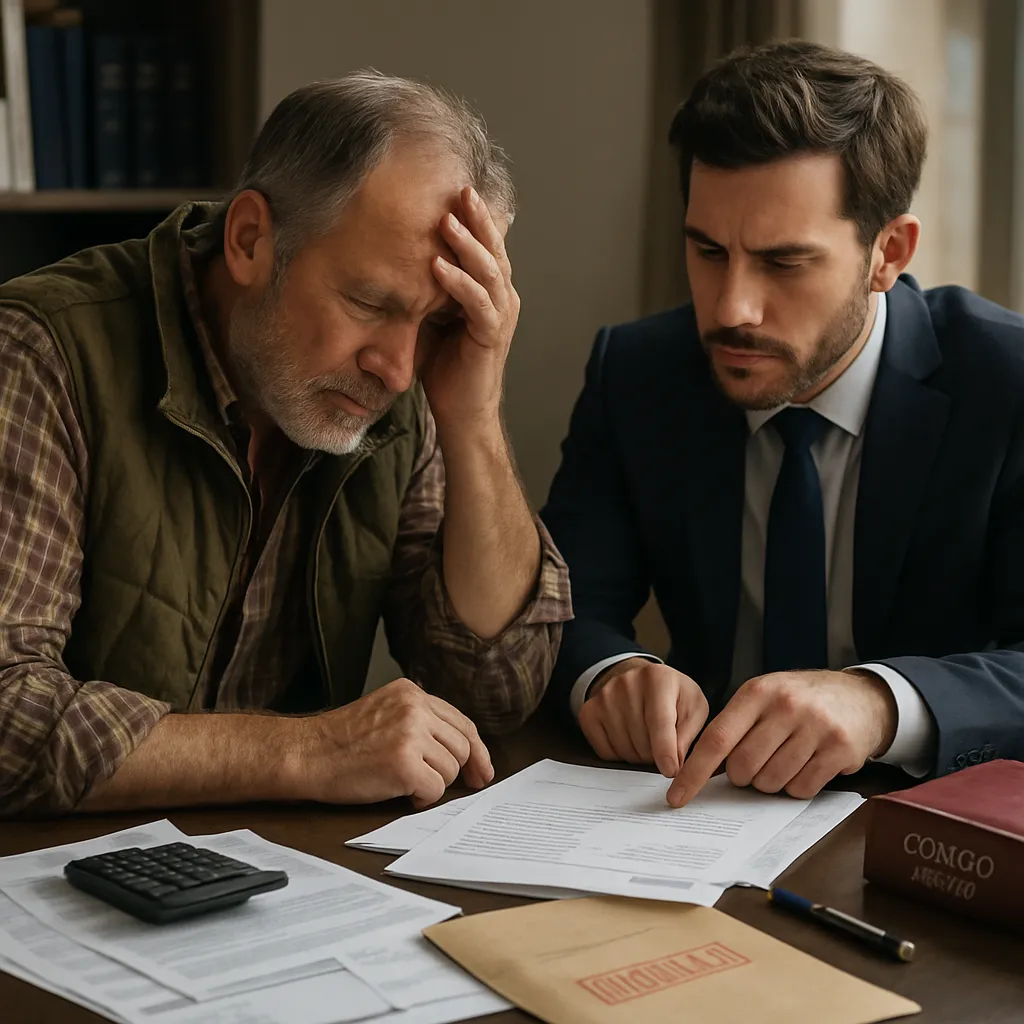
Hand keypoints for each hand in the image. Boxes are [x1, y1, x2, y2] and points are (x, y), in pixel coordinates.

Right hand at [294, 678, 493, 808]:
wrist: (307, 753)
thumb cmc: (341, 741)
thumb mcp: (385, 713)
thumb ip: (420, 721)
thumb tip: (464, 751)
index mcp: (411, 693)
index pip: (461, 722)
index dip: (477, 750)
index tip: (482, 770)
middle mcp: (415, 708)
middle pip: (462, 747)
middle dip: (453, 771)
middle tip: (435, 784)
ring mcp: (410, 735)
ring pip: (450, 769)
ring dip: (432, 784)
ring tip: (403, 782)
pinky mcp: (404, 764)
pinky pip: (434, 789)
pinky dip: (421, 798)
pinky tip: (401, 793)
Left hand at [421, 186, 518, 431]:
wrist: (462, 411)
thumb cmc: (445, 367)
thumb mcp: (428, 317)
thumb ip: (421, 290)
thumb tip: (386, 260)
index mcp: (489, 291)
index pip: (484, 246)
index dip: (473, 218)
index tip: (452, 188)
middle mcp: (500, 298)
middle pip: (493, 249)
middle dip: (476, 218)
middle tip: (459, 189)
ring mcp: (499, 316)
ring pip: (490, 270)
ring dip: (468, 244)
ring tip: (447, 221)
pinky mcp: (491, 337)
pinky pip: (478, 304)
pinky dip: (459, 283)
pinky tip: (438, 266)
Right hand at [578, 659, 709, 776]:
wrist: (640, 682)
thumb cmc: (672, 697)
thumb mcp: (693, 708)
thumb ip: (688, 734)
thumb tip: (675, 764)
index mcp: (658, 678)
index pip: (660, 722)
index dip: (665, 751)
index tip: (670, 771)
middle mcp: (627, 683)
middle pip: (642, 741)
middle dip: (656, 754)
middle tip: (662, 745)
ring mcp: (604, 696)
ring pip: (624, 749)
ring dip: (639, 755)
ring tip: (647, 739)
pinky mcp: (589, 711)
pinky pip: (604, 751)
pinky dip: (619, 755)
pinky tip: (629, 739)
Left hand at [666, 669, 897, 805]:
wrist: (861, 697)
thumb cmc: (801, 700)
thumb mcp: (765, 696)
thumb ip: (735, 725)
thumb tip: (698, 768)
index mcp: (758, 693)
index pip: (717, 738)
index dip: (694, 772)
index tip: (676, 796)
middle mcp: (786, 707)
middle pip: (744, 767)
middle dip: (744, 775)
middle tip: (758, 761)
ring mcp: (815, 728)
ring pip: (771, 782)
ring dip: (772, 781)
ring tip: (787, 758)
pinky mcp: (840, 750)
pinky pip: (801, 789)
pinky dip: (798, 785)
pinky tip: (808, 764)